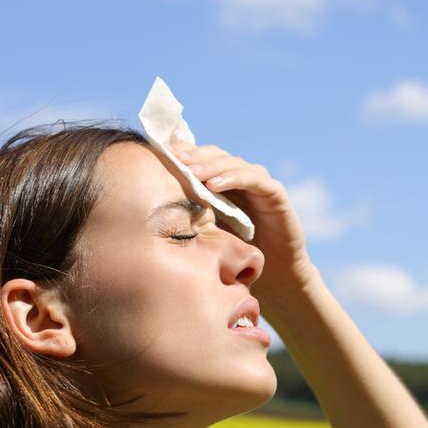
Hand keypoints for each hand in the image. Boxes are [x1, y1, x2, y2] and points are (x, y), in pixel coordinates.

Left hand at [171, 144, 315, 296]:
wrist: (274, 272)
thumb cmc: (238, 252)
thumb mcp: (207, 230)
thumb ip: (190, 213)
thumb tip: (152, 205)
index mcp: (223, 182)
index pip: (201, 159)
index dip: (182, 154)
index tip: (159, 156)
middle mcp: (241, 177)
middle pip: (215, 155)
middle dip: (193, 156)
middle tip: (172, 158)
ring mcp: (259, 182)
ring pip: (232, 163)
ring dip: (210, 165)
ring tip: (190, 171)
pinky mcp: (275, 193)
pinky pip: (253, 179)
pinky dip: (233, 178)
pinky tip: (214, 185)